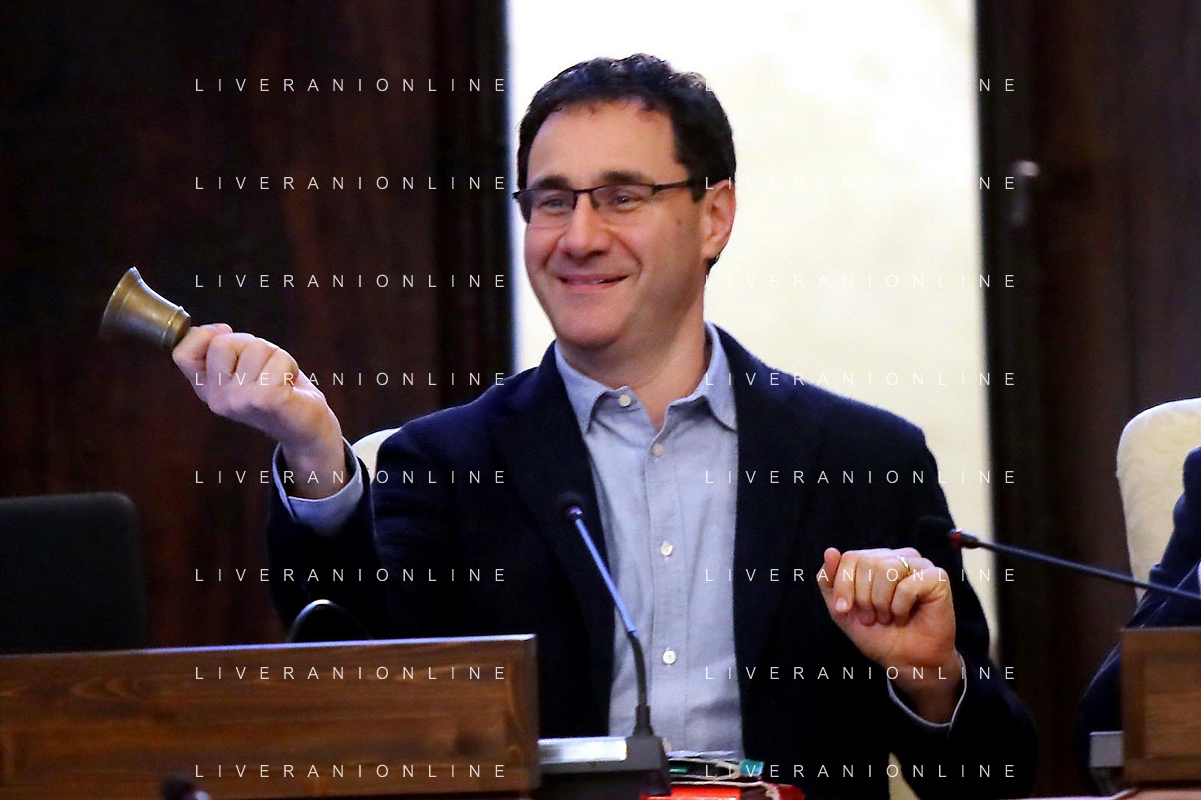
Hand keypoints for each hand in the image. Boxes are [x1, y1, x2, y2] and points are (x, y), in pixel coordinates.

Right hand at [172, 323, 345, 497]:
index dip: (203, 336)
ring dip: (274, 356)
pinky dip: (289, 365)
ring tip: (279, 378)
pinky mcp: (264, 399)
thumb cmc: (278, 390)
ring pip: (254, 347)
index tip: (227, 337)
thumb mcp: (243, 368)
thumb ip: (223, 351)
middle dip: (250, 344)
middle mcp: (217, 400)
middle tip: (265, 368)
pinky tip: (289, 386)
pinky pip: (277, 359)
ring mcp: (238, 401)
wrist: (308, 428)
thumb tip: (218, 330)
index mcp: (207, 390)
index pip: (182, 353)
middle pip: (221, 343)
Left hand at [818, 546, 960, 722]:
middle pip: (867, 562)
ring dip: (881, 603)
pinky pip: (908, 586)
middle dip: (863, 597)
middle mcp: (899, 557)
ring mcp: (920, 565)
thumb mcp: (842, 609)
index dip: (843, 586)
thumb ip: (830, 580)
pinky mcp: (937, 578)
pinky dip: (900, 608)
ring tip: (888, 617)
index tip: (845, 610)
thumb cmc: (877, 634)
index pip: (851, 557)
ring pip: (887, 570)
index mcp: (877, 559)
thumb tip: (830, 551)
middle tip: (873, 617)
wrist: (906, 660)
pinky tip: (904, 616)